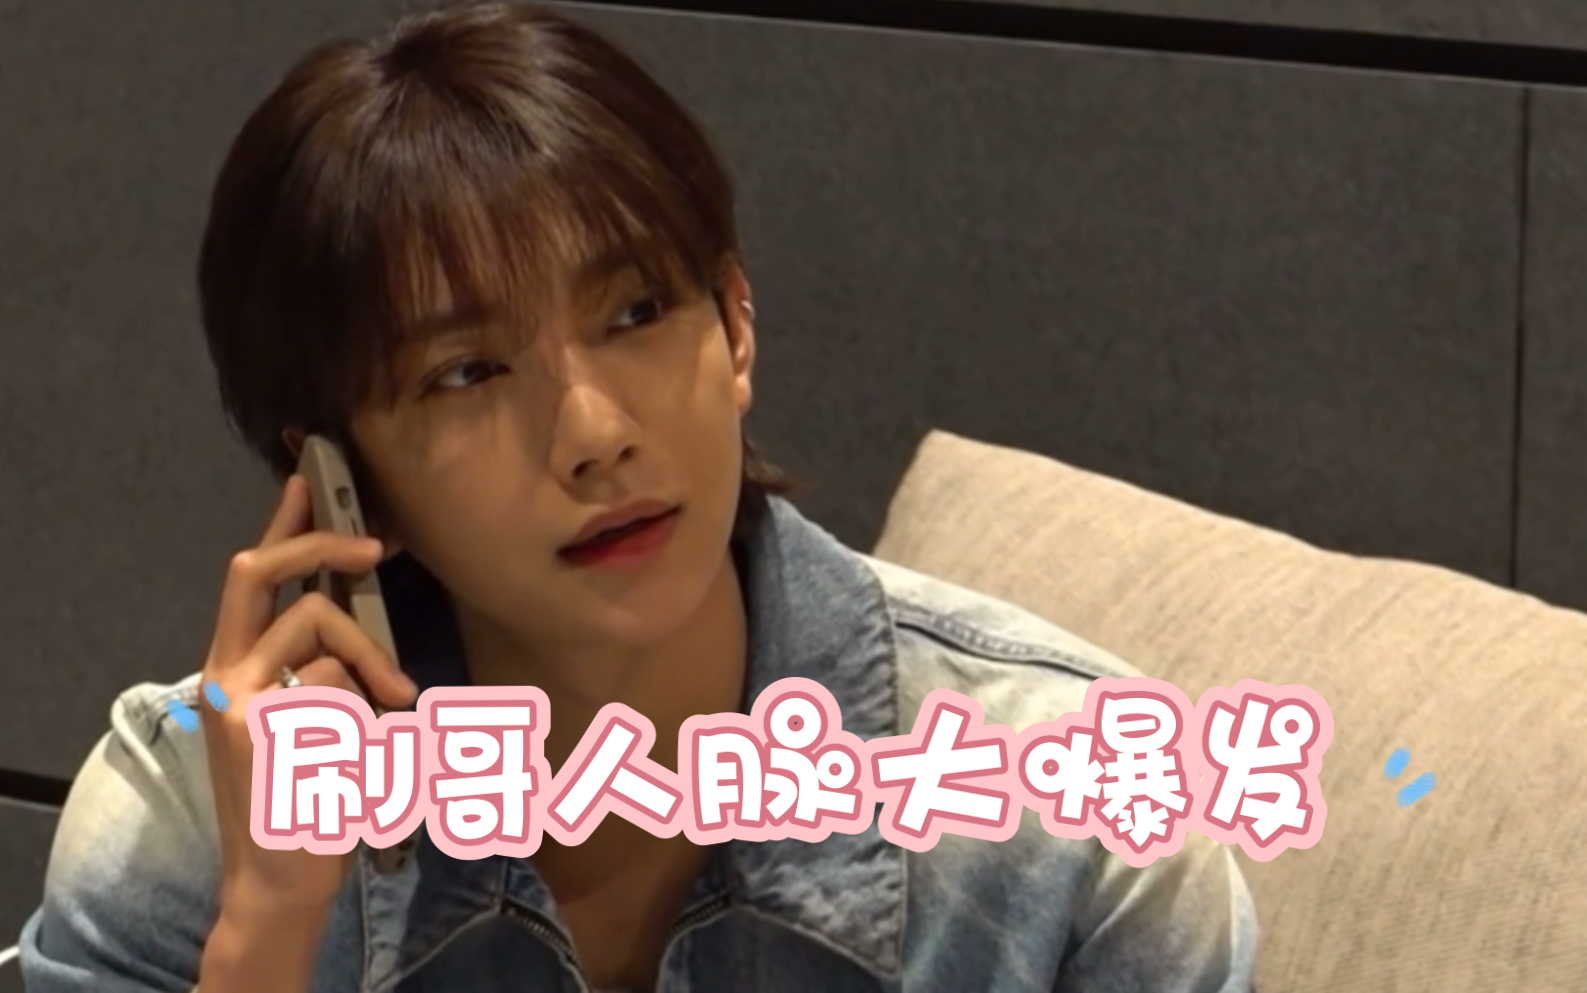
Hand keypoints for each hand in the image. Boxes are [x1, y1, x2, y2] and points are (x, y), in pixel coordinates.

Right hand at [199, 474, 417, 915]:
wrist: (281, 879)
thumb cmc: (311, 796)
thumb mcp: (319, 717)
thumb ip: (329, 661)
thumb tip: (364, 602)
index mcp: (234, 667)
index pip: (252, 577)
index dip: (281, 522)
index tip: (310, 476)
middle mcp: (221, 674)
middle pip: (255, 570)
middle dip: (317, 544)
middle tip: (376, 546)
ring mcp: (233, 698)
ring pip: (318, 629)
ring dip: (371, 661)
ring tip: (395, 706)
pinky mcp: (255, 724)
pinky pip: (334, 681)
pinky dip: (363, 709)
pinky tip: (355, 753)